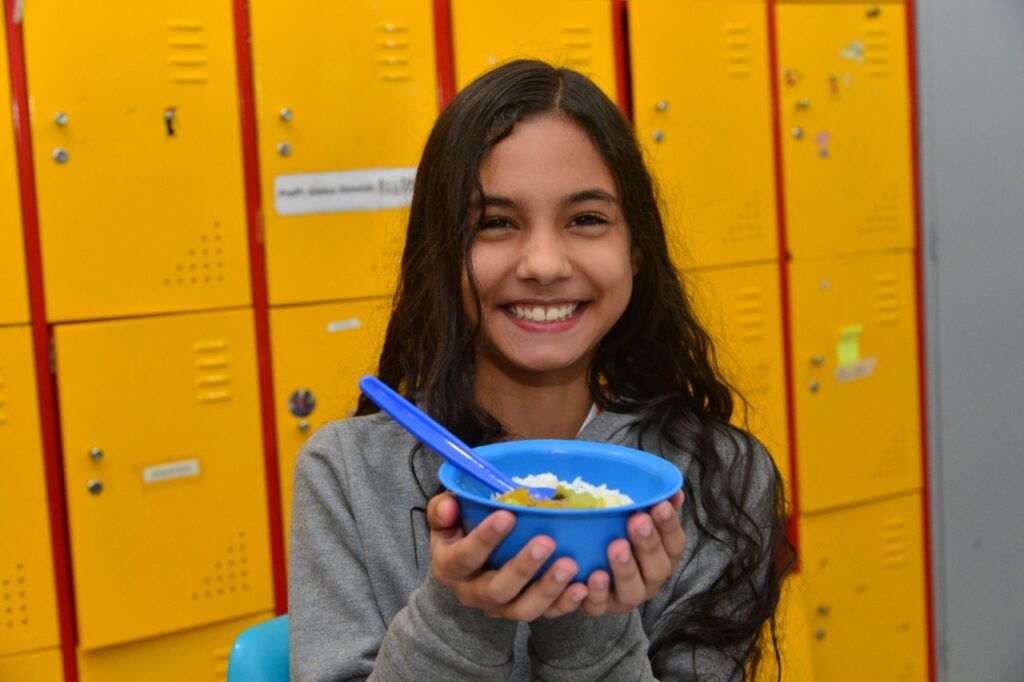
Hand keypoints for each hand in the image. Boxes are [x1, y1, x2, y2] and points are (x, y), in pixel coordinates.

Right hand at [428, 492, 588, 621]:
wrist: (465, 567)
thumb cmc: (458, 531)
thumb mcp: (443, 518)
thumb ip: (442, 510)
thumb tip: (449, 506)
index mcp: (450, 568)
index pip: (465, 557)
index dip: (485, 538)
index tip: (508, 516)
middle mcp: (473, 594)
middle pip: (497, 589)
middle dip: (523, 567)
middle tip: (546, 542)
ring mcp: (500, 608)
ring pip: (523, 609)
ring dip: (548, 588)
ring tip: (570, 565)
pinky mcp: (524, 612)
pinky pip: (547, 615)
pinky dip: (566, 604)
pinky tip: (582, 587)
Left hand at [580, 490, 685, 615]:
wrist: (587, 568)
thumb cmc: (619, 535)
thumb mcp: (636, 519)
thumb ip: (654, 505)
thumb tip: (673, 490)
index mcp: (664, 558)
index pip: (675, 544)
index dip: (669, 526)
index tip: (660, 505)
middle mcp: (650, 581)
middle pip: (657, 569)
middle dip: (648, 544)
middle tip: (637, 521)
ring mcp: (626, 597)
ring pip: (632, 592)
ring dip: (625, 569)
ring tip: (616, 546)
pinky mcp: (600, 608)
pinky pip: (599, 606)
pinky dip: (596, 593)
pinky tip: (592, 576)